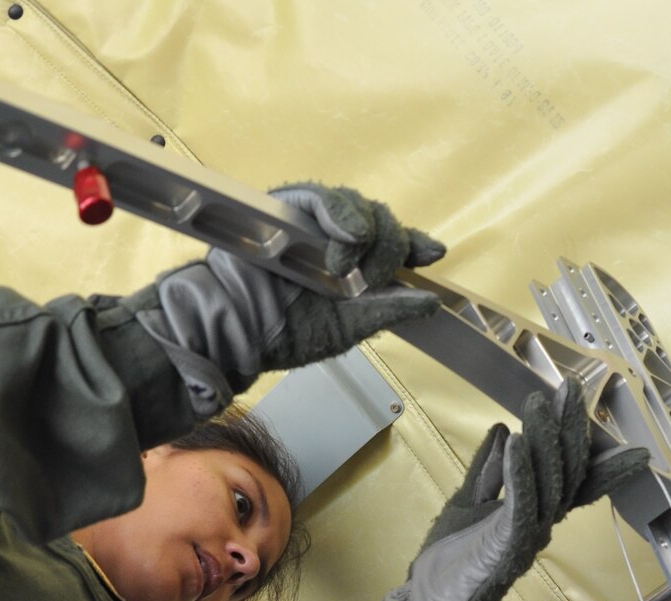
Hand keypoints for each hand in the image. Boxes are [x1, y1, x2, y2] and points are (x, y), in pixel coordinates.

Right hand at [259, 182, 447, 370]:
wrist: (238, 332)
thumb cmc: (285, 333)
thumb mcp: (348, 328)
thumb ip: (387, 311)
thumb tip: (431, 302)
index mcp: (352, 265)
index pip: (392, 244)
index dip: (414, 244)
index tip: (432, 253)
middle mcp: (335, 239)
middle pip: (380, 220)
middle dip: (388, 247)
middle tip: (372, 278)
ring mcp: (310, 221)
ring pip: (356, 205)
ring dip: (366, 233)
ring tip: (351, 264)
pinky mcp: (284, 207)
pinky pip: (320, 197)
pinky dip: (340, 212)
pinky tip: (350, 234)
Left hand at [370, 379, 651, 600]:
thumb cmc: (450, 563)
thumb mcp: (467, 502)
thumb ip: (486, 470)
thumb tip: (500, 429)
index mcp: (534, 514)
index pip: (571, 476)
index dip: (592, 449)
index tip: (602, 416)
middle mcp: (540, 524)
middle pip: (566, 470)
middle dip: (569, 428)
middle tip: (572, 388)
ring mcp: (527, 535)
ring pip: (548, 482)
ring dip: (544, 440)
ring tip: (539, 402)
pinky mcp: (507, 545)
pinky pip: (519, 504)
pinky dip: (518, 472)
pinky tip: (514, 440)